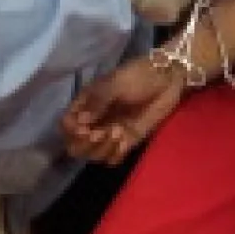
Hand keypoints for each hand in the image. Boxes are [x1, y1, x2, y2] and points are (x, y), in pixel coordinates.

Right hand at [62, 58, 185, 164]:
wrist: (168, 79)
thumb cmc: (138, 75)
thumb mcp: (115, 83)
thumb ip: (98, 101)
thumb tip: (80, 121)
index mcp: (86, 104)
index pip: (66, 125)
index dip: (71, 131)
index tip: (84, 128)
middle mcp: (94, 121)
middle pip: (75, 146)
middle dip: (84, 144)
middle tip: (100, 134)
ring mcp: (109, 132)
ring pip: (93, 155)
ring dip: (102, 149)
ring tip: (118, 131)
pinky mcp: (126, 141)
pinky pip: (113, 158)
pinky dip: (115, 154)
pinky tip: (125, 142)